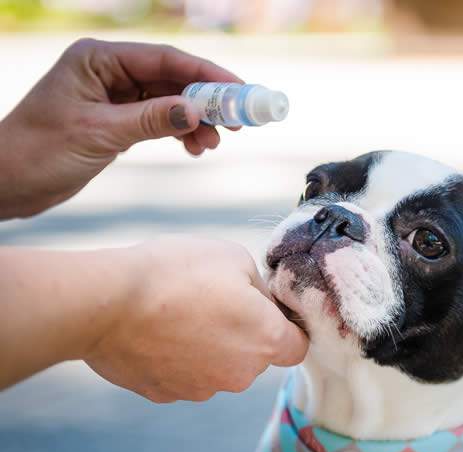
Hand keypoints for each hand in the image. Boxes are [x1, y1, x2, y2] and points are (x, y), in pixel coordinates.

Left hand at [0, 38, 241, 218]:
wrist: (7, 183)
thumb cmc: (39, 152)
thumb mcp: (99, 134)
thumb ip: (151, 120)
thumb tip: (197, 111)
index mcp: (97, 58)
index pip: (164, 59)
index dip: (207, 75)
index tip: (240, 91)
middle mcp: (107, 70)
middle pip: (172, 78)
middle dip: (206, 101)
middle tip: (237, 123)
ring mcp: (113, 94)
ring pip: (170, 100)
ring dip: (195, 121)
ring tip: (212, 145)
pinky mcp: (117, 119)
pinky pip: (160, 119)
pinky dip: (180, 132)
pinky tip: (194, 148)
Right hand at [84, 237, 307, 402]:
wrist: (106, 302)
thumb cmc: (176, 273)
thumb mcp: (234, 258)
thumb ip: (259, 288)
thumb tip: (260, 303)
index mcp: (266, 341)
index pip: (297, 346)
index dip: (287, 327)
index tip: (268, 310)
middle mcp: (240, 375)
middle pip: (255, 357)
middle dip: (243, 334)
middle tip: (213, 302)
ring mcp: (201, 389)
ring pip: (218, 368)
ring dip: (208, 348)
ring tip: (178, 313)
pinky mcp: (165, 395)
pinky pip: (182, 375)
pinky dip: (175, 358)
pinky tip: (156, 332)